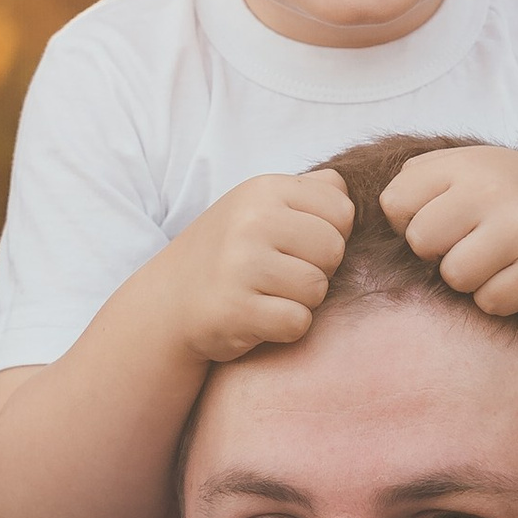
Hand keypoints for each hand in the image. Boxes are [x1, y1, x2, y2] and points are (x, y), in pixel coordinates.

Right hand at [158, 171, 354, 363]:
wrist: (168, 303)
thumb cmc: (228, 253)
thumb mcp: (259, 205)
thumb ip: (309, 190)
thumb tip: (350, 190)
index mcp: (263, 189)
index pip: (342, 211)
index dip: (329, 234)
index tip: (296, 246)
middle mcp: (251, 221)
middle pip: (334, 250)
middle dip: (318, 270)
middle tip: (281, 276)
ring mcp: (241, 265)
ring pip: (318, 288)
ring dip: (301, 301)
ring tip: (268, 295)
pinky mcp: (236, 310)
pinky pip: (297, 322)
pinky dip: (285, 328)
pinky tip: (260, 318)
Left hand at [379, 144, 517, 318]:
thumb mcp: (477, 169)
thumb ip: (423, 178)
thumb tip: (363, 204)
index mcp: (469, 162)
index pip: (396, 202)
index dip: (410, 223)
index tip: (442, 224)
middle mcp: (495, 188)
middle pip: (422, 241)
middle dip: (440, 254)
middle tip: (473, 246)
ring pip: (455, 276)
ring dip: (472, 280)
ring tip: (500, 262)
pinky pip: (492, 301)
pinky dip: (502, 299)